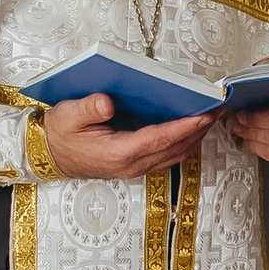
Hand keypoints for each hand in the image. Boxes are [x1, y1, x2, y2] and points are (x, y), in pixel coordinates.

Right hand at [40, 93, 216, 180]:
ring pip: (174, 153)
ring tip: (211, 115)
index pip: (160, 139)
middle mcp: (131, 164)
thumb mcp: (67, 116)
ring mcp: (135, 168)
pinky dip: (182, 141)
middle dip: (199, 130)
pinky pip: (166, 155)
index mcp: (118, 153)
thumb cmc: (60, 135)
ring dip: (195, 136)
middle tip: (218, 109)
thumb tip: (107, 102)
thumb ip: (88, 108)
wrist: (49, 155)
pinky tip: (190, 126)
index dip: (185, 127)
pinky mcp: (135, 165)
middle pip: (175, 148)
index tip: (204, 114)